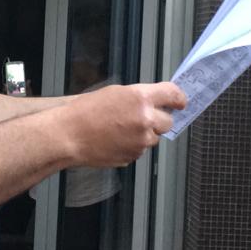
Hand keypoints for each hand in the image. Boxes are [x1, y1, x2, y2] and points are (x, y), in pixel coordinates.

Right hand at [65, 81, 185, 167]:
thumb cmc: (85, 112)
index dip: (179, 99)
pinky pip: (140, 150)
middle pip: (168, 121)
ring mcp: (141, 141)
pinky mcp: (133, 156)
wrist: (69, 135)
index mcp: (140, 98)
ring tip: (121, 130)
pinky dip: (133, 146)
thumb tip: (153, 102)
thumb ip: (139, 97)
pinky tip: (115, 140)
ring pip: (154, 138)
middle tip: (142, 117)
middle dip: (159, 120)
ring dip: (145, 134)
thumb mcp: (114, 93)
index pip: (173, 95)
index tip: (181, 102)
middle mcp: (145, 119)